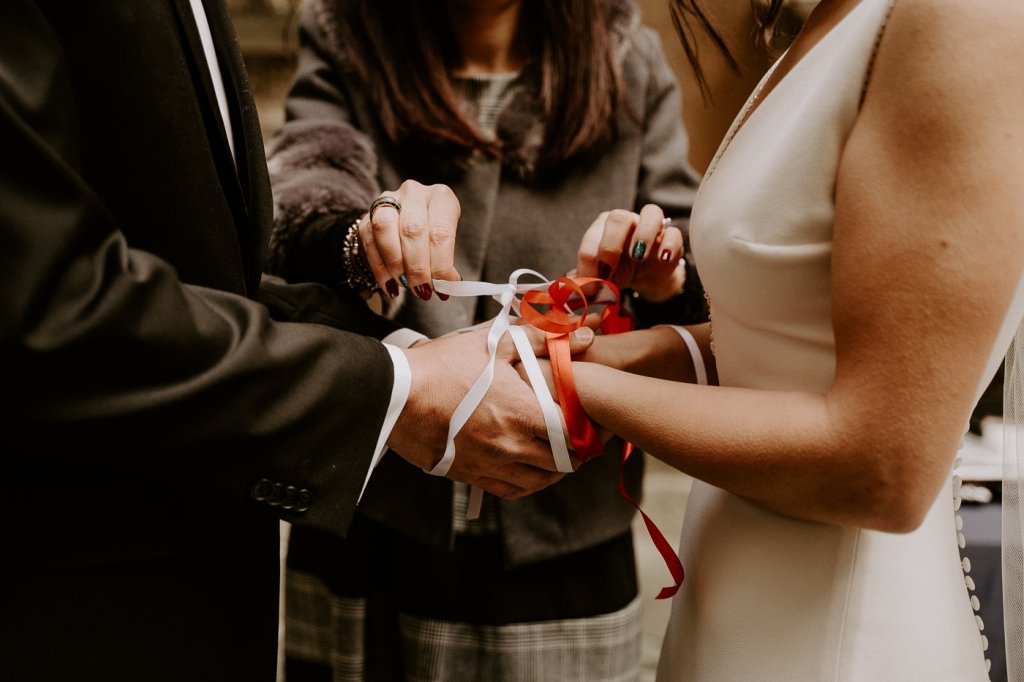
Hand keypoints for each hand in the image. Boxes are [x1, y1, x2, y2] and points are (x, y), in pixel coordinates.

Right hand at [358, 179, 460, 300]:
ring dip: (395, 264)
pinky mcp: (367, 216)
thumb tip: (447, 287)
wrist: (404, 223)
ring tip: (405, 286)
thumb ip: (446, 264)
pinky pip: (370, 242)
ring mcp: (388, 201)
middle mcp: (413, 193)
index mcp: (440, 197)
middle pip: (413, 229)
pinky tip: (390, 285)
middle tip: (422, 290)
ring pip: (385, 228)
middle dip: (417, 267)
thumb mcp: (446, 243)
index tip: (443, 286)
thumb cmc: (432, 235)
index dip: (441, 264)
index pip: (441, 231)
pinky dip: (380, 269)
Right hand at [388, 325, 593, 498]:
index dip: (587, 432)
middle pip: (560, 463)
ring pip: (537, 482)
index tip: (590, 425)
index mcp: (521, 413)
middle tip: (579, 442)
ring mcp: (489, 464)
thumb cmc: (443, 366)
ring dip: (553, 472)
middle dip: (574, 454)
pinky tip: (527, 472)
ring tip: (557, 458)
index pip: (572, 435)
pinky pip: (508, 490)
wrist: (396, 394)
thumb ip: (540, 338)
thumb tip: (583, 335)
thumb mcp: (493, 343)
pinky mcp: (468, 474)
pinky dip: (525, 484)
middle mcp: (510, 445)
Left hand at [576, 204, 684, 301]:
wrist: (646, 278)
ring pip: (651, 213)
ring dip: (643, 234)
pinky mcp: (671, 237)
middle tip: (608, 271)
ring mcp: (651, 226)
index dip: (589, 263)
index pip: (591, 238)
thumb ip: (584, 280)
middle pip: (618, 217)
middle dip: (610, 244)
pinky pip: (674, 232)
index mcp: (603, 227)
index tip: (591, 286)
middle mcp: (626, 221)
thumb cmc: (619, 272)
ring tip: (638, 257)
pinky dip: (669, 244)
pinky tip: (663, 260)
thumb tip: (569, 285)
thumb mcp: (600, 278)